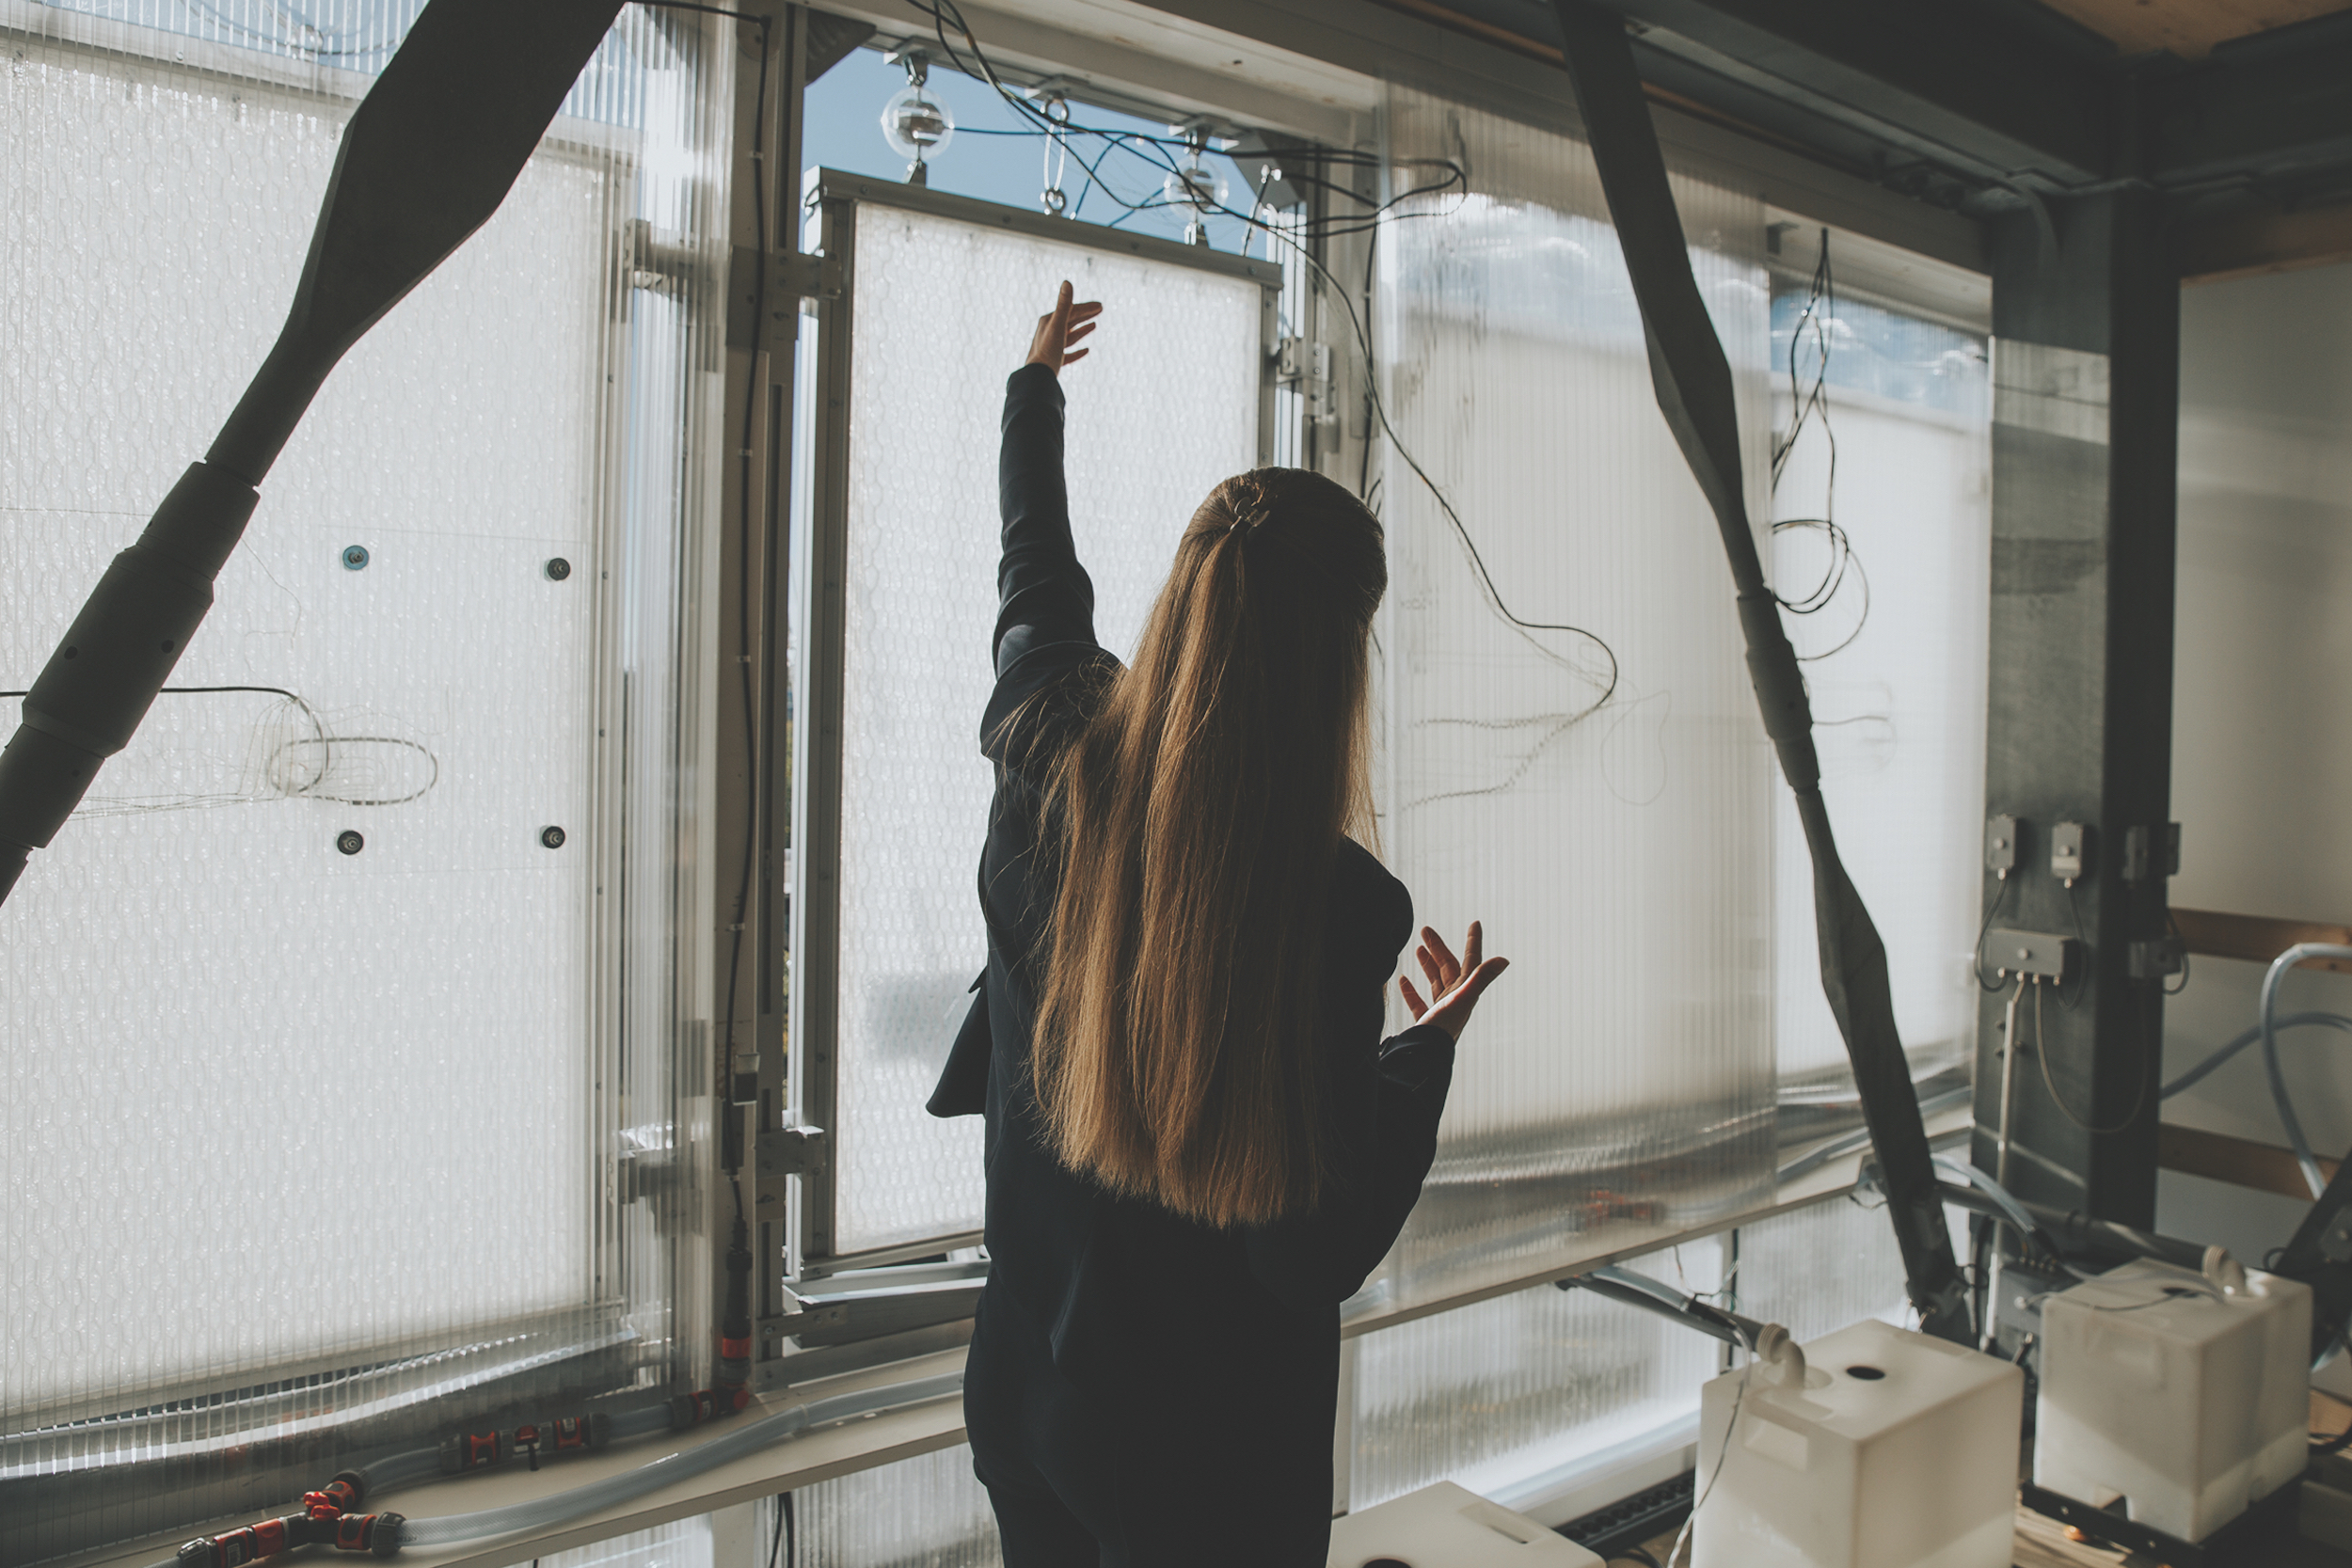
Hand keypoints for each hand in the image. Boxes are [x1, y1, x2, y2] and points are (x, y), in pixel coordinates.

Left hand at [1025, 280, 1100, 373]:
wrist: (1038, 376)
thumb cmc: (1048, 350)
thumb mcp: (1058, 325)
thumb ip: (1064, 304)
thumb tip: (1067, 281)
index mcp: (1049, 322)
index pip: (1071, 311)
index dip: (1086, 308)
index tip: (1101, 306)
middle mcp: (1049, 332)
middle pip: (1071, 321)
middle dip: (1086, 315)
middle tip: (1101, 309)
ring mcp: (1051, 348)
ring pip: (1070, 336)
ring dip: (1082, 329)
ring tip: (1094, 325)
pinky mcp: (1054, 362)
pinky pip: (1068, 354)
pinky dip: (1078, 351)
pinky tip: (1087, 350)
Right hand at [1399, 921, 1507, 1041]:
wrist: (1426, 1057)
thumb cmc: (1444, 1028)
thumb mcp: (1462, 999)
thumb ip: (1481, 978)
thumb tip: (1505, 959)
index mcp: (1465, 990)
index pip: (1471, 960)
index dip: (1473, 941)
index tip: (1475, 923)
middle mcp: (1455, 999)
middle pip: (1448, 967)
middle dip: (1438, 947)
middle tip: (1425, 930)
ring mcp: (1441, 1010)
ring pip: (1435, 981)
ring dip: (1428, 965)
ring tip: (1418, 949)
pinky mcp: (1427, 1021)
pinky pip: (1419, 1001)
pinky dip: (1412, 989)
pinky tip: (1403, 979)